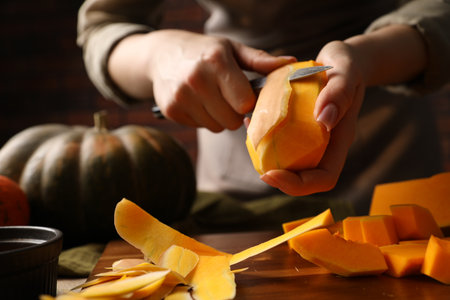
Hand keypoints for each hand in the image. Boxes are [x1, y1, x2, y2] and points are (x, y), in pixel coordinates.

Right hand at [110, 29, 295, 131]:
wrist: (161, 54)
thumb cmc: (205, 51)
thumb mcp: (232, 48)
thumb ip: (260, 60)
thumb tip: (290, 63)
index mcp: (216, 62)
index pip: (244, 103)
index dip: (249, 102)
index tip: (245, 94)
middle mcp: (196, 80)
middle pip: (232, 120)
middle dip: (235, 112)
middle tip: (228, 97)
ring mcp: (181, 97)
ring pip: (217, 127)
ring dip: (220, 117)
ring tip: (212, 97)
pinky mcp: (171, 111)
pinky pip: (201, 127)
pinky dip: (203, 118)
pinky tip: (198, 101)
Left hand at [259, 24, 426, 195]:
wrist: (340, 60)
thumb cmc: (346, 66)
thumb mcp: (346, 72)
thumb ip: (339, 93)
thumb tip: (323, 120)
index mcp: (338, 140)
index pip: (324, 178)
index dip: (299, 184)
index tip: (272, 174)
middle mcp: (323, 145)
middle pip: (303, 177)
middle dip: (280, 179)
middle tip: (258, 168)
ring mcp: (309, 138)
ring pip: (288, 162)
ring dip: (267, 158)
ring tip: (249, 138)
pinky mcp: (296, 128)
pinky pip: (279, 141)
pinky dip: (262, 136)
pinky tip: (250, 119)